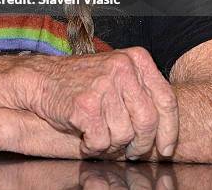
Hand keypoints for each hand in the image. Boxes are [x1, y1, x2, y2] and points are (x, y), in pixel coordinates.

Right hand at [14, 47, 178, 159]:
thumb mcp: (117, 73)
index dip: (169, 129)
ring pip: (125, 135)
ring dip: (112, 145)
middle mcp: (122, 68)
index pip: (166, 99)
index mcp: (135, 59)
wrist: (42, 79)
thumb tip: (166, 129)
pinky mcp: (86, 105)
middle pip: (148, 121)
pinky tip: (84, 136)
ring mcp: (104, 85)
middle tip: (132, 152)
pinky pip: (102, 142)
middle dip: (142, 145)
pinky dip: (93, 147)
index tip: (165, 147)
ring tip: (99, 135)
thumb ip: (141, 91)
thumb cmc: (81, 80)